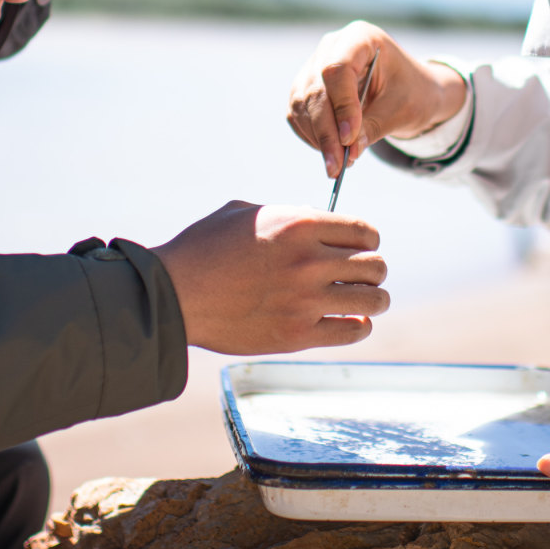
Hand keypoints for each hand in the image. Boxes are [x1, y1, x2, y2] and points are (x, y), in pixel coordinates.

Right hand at [154, 201, 388, 353]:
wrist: (174, 295)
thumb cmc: (203, 249)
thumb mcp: (244, 213)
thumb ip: (287, 215)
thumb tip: (316, 219)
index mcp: (298, 224)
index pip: (364, 231)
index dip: (368, 239)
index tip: (361, 247)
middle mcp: (309, 261)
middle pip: (374, 266)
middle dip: (372, 269)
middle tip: (361, 275)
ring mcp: (304, 300)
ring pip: (373, 300)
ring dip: (374, 299)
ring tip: (365, 300)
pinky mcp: (296, 334)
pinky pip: (351, 331)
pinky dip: (358, 326)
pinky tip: (350, 321)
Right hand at [287, 22, 468, 176]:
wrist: (409, 89)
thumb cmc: (412, 92)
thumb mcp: (402, 109)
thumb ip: (374, 127)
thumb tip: (349, 153)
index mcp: (361, 37)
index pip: (337, 69)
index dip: (341, 106)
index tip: (350, 139)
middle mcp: (332, 46)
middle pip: (316, 89)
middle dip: (326, 132)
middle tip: (338, 166)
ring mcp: (315, 65)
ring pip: (302, 104)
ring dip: (316, 138)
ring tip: (337, 165)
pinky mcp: (306, 86)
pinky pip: (298, 113)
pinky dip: (310, 136)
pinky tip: (330, 152)